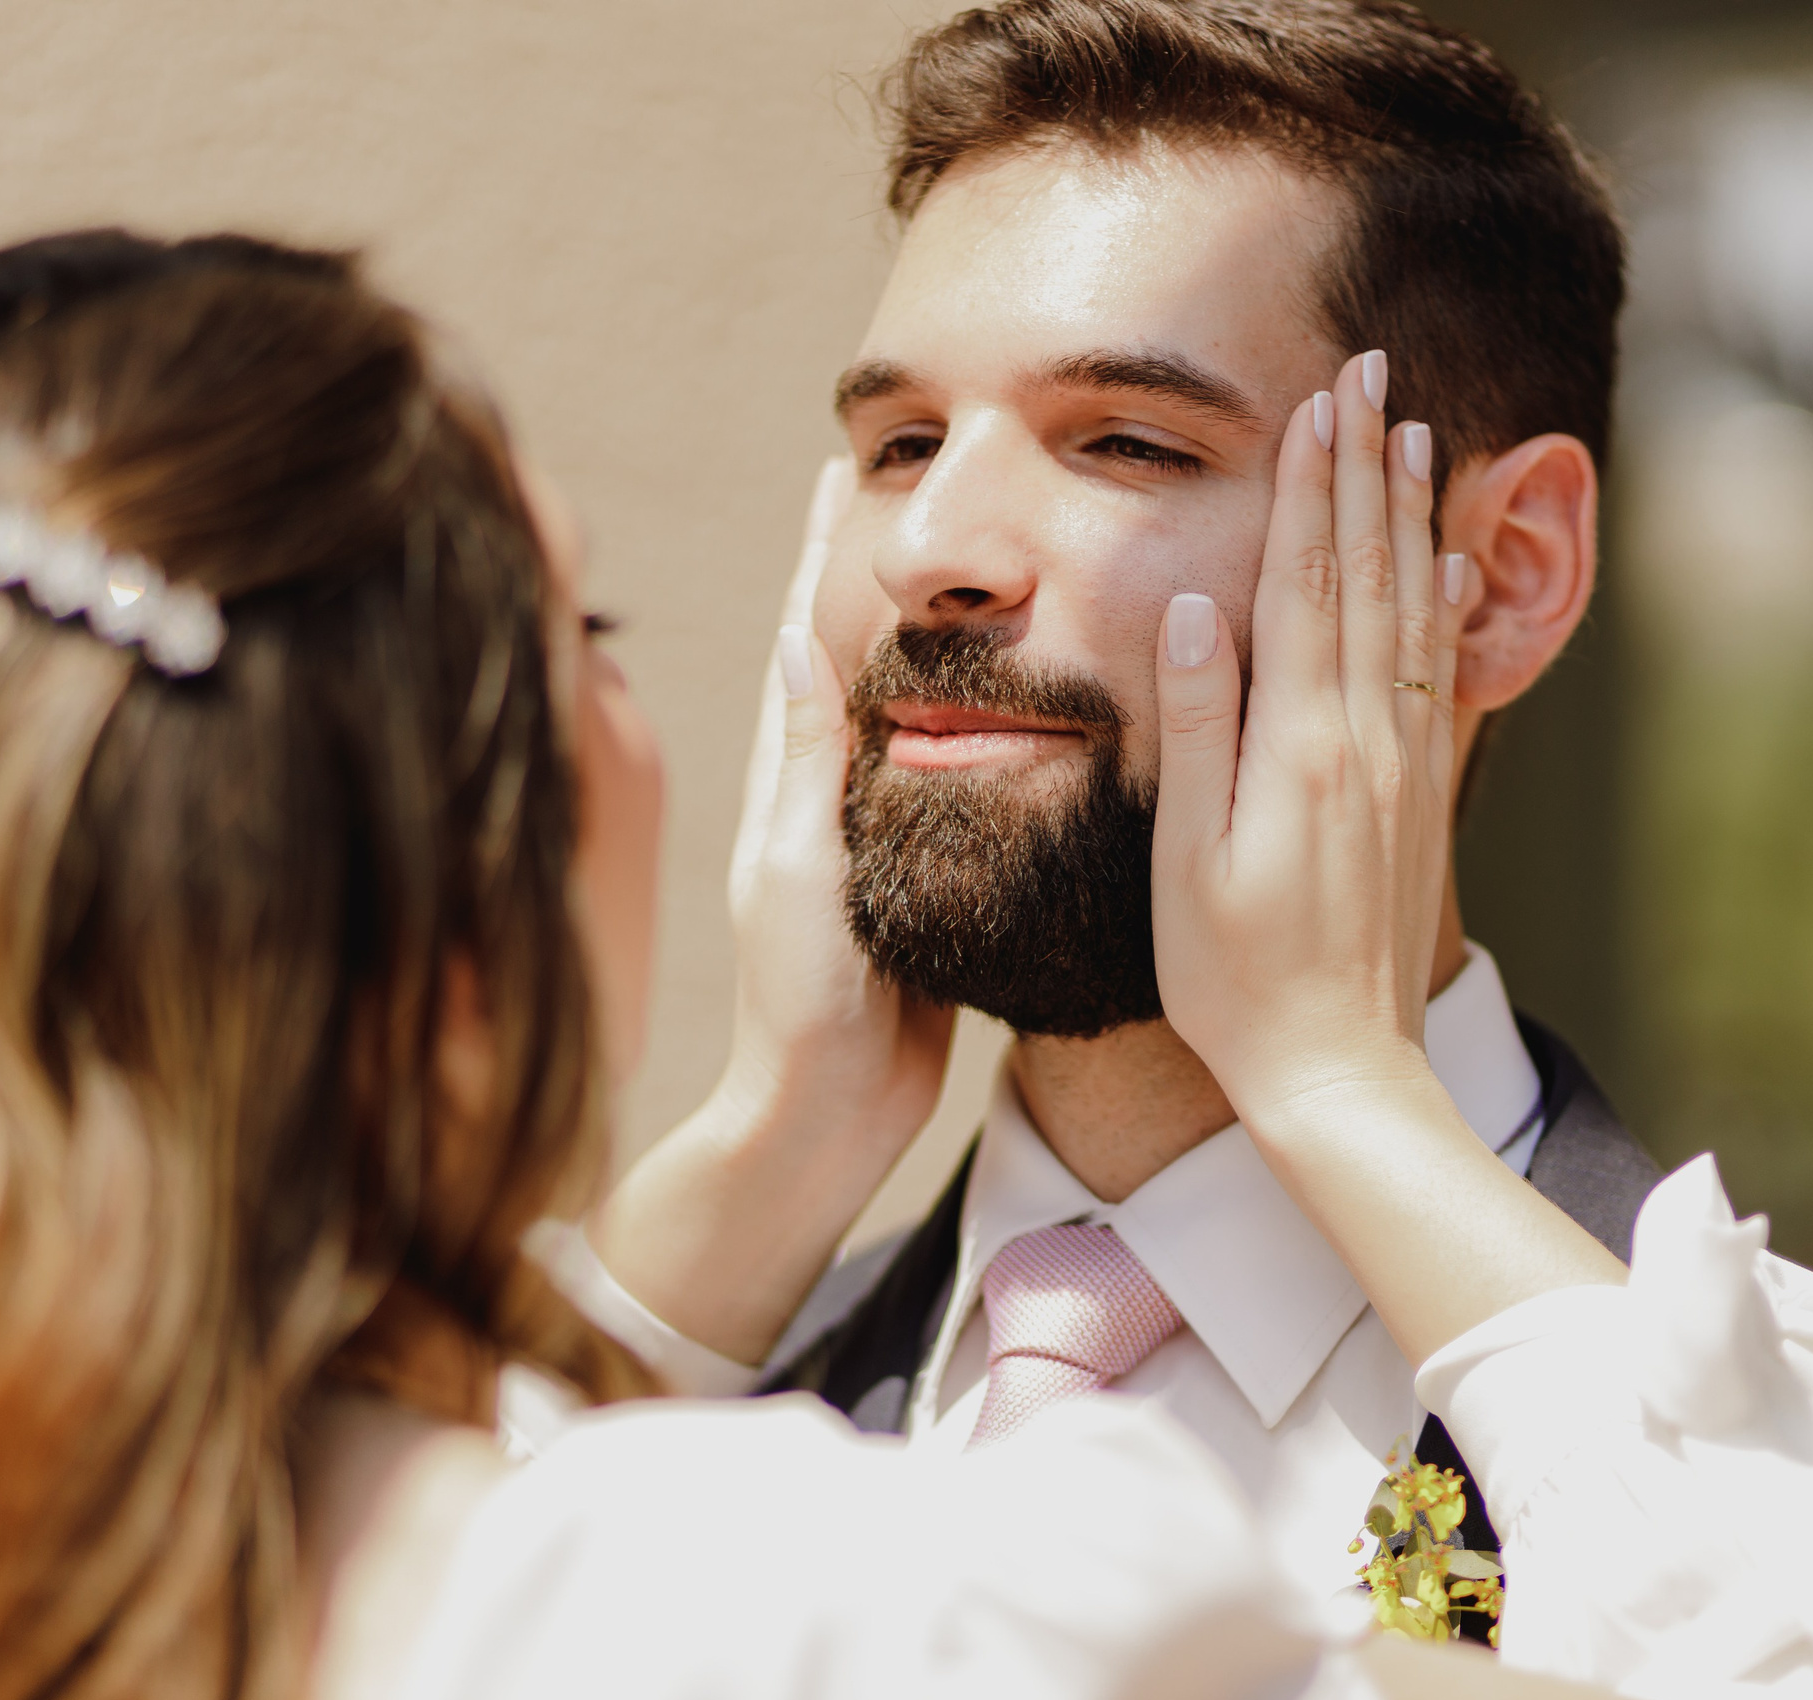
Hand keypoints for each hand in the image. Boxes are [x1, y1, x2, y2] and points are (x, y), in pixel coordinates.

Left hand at [584, 461, 951, 1367]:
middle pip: (863, 662)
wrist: (826, 1114)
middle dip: (882, 576)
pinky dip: (984, 737)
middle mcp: (831, 801)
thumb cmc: (801, 1001)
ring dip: (941, 645)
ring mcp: (878, 842)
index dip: (820, 556)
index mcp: (794, 783)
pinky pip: (957, 791)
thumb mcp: (796, 867)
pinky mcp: (922, 886)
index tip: (837, 471)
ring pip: (918, 719)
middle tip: (910, 495)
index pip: (808, 642)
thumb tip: (799, 628)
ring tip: (975, 572)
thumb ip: (807, 760)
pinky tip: (1019, 708)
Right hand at [1150, 349, 1458, 1130]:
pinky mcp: (1421, 796)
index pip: (1304, 582)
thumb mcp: (1186, 859)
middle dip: (1366, 466)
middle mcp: (1368, 739)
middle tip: (1371, 372)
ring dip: (1408, 515)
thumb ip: (1199, 727)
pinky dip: (1445, 604)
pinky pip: (1439, 673)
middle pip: (1367, 573)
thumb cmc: (1236, 977)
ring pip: (1411, 609)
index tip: (1318, 398)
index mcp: (1302, 745)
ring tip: (1415, 433)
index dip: (1310, 484)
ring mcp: (1404, 765)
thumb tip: (1195, 607)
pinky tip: (1451, 563)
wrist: (1342, 1072)